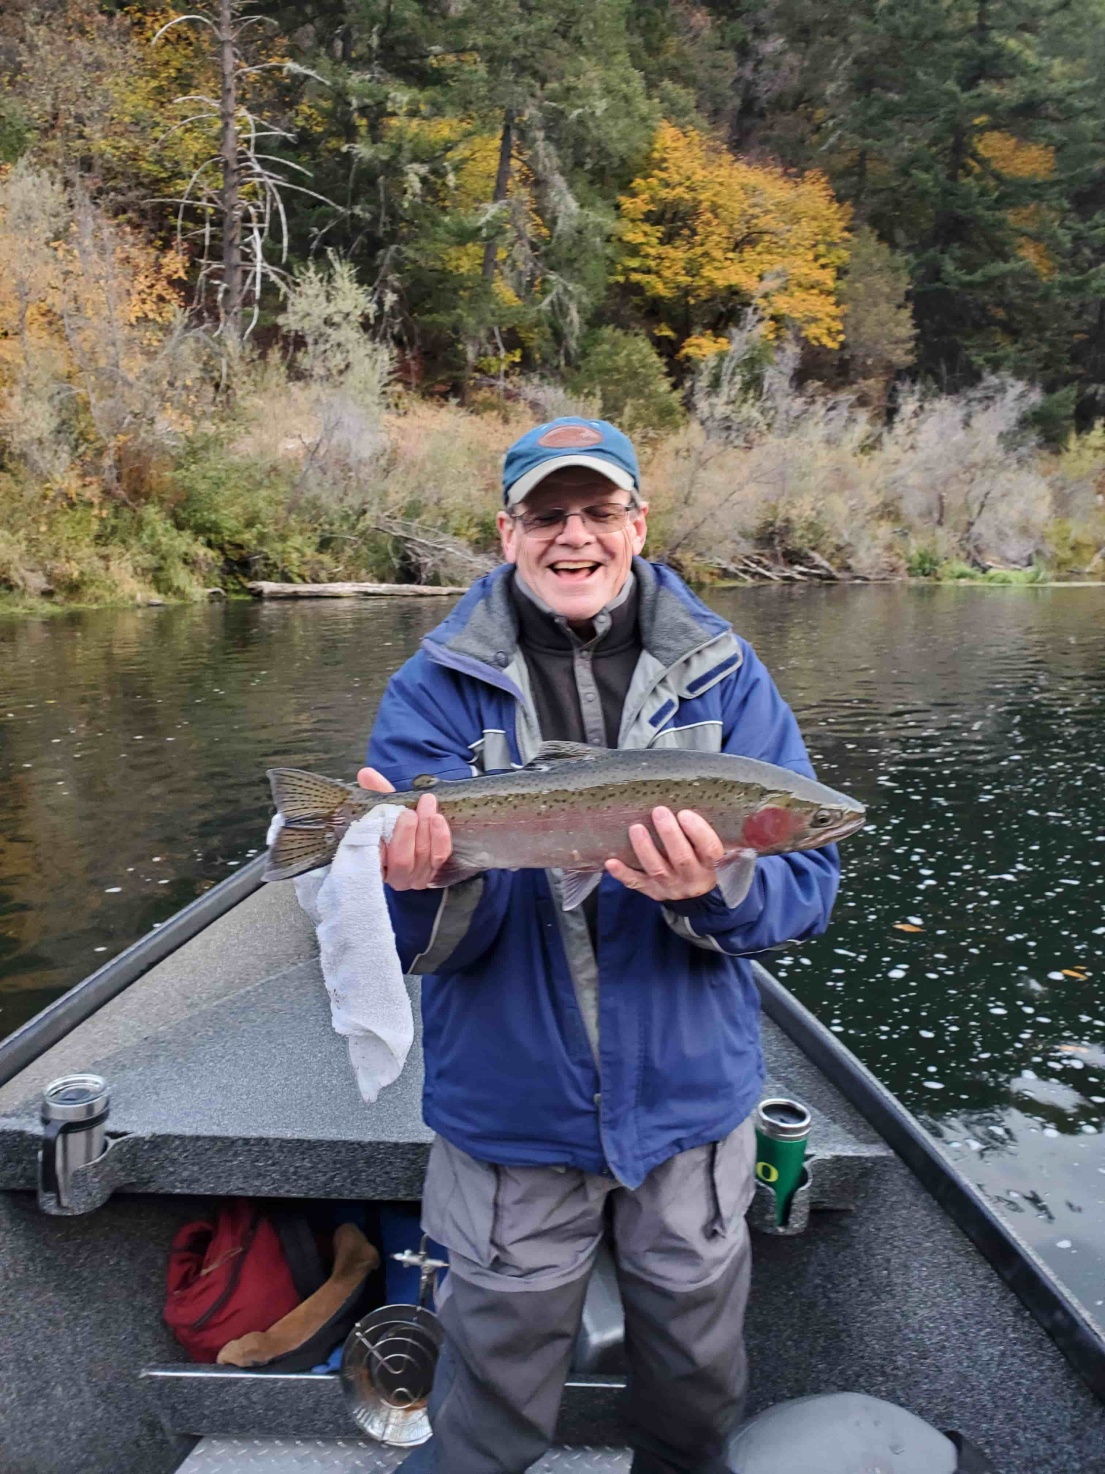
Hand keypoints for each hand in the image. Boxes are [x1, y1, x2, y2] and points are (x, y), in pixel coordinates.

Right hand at [357, 766, 451, 889]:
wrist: (419, 831)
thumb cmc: (394, 823)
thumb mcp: (384, 808)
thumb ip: (375, 793)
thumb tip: (366, 773)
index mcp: (374, 865)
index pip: (375, 861)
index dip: (381, 846)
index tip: (382, 826)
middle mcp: (395, 877)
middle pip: (402, 860)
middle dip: (406, 833)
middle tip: (409, 811)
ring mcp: (417, 878)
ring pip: (423, 857)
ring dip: (426, 829)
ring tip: (427, 803)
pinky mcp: (435, 873)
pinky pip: (440, 857)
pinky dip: (440, 837)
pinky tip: (438, 818)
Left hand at [605, 806, 729, 902]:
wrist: (692, 896)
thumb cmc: (699, 861)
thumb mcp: (707, 851)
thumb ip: (700, 832)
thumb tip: (685, 798)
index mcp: (708, 864)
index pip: (709, 849)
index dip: (698, 831)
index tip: (684, 813)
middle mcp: (691, 878)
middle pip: (681, 858)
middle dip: (669, 834)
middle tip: (659, 811)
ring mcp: (670, 886)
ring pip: (657, 869)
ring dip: (645, 848)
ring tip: (636, 828)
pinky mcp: (651, 890)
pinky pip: (635, 883)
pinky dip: (622, 874)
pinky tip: (611, 862)